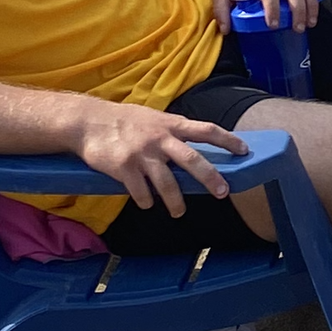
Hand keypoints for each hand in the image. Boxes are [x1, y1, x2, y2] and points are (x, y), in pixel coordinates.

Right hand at [70, 95, 247, 214]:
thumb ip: (172, 131)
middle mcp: (159, 138)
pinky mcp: (124, 168)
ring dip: (175, 202)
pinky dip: (146, 201)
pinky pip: (141, 193)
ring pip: (167, 184)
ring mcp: (142, 154)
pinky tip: (146, 202)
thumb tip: (194, 147)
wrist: (87, 121)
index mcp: (170, 124)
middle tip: (222, 192)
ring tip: (178, 212)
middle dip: (210, 177)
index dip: (227, 140)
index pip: (206, 130)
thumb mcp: (153, 118)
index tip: (244, 150)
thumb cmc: (123, 121)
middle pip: (192, 160)